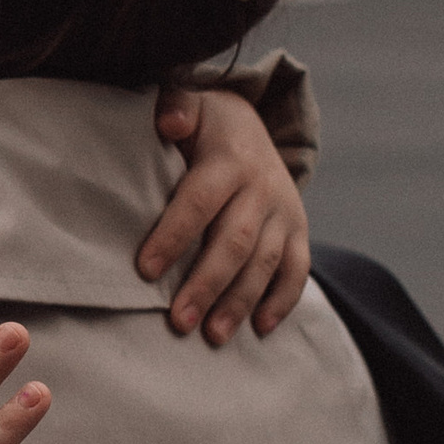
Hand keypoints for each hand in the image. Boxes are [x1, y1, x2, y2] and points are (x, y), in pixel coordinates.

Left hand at [140, 88, 310, 342]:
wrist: (251, 128)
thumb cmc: (203, 128)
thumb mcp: (190, 107)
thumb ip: (174, 107)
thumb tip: (168, 121)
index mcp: (228, 159)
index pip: (200, 201)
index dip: (174, 235)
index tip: (145, 270)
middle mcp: (261, 186)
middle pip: (235, 241)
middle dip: (207, 284)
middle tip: (179, 322)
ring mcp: (284, 211)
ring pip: (266, 262)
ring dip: (240, 302)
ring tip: (213, 336)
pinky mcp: (298, 231)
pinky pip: (297, 270)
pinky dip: (282, 301)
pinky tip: (261, 330)